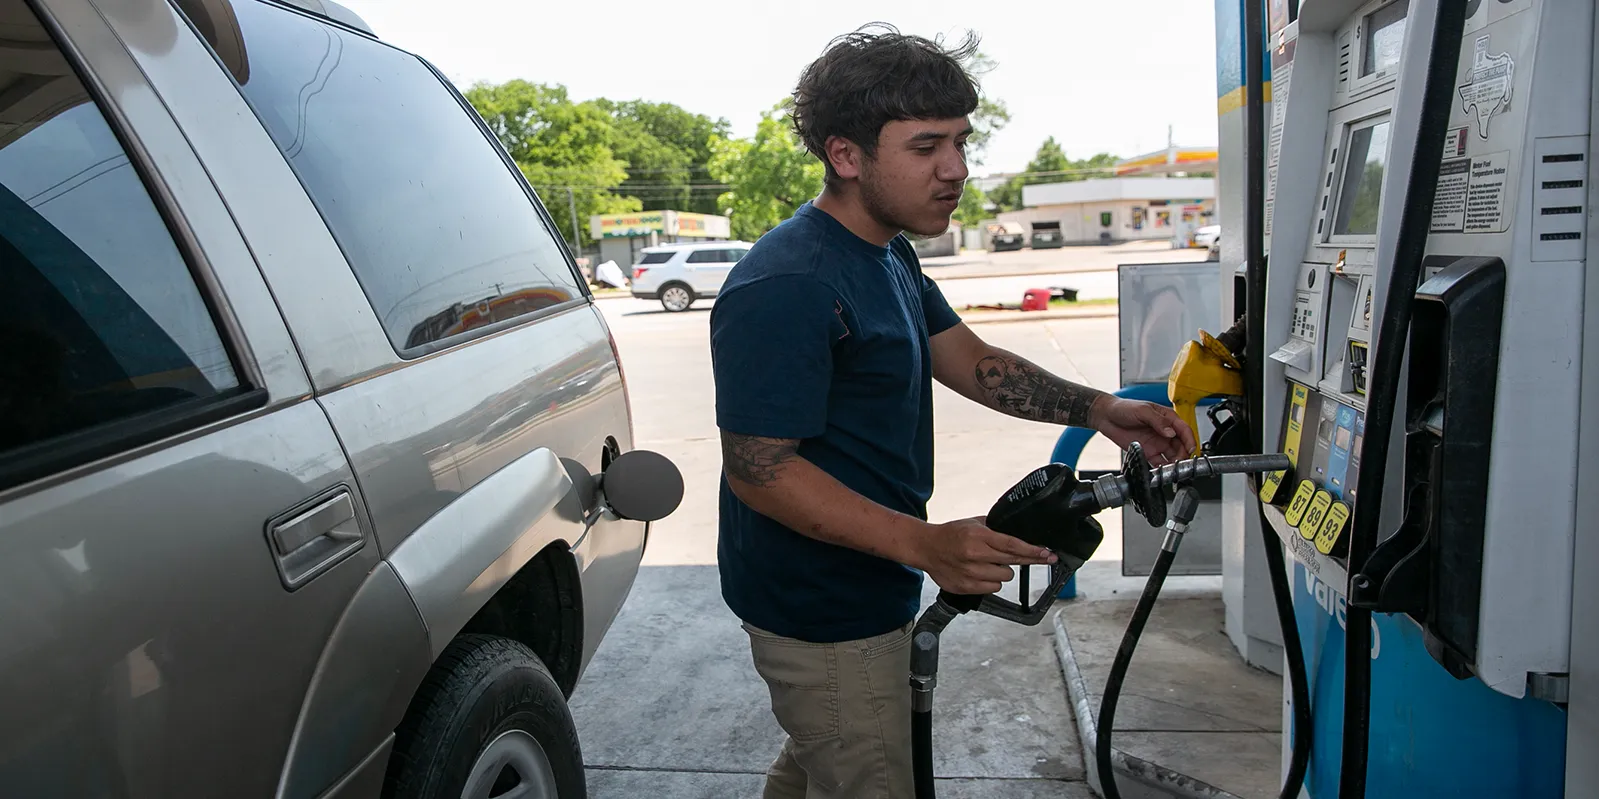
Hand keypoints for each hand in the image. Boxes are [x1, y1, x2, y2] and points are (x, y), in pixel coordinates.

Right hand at [912, 517, 1056, 594]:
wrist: (926, 548)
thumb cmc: (950, 534)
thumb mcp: (974, 523)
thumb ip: (996, 529)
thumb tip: (1020, 534)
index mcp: (978, 537)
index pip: (1012, 545)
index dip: (1033, 551)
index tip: (1048, 554)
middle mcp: (974, 556)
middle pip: (1012, 563)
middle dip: (1025, 560)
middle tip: (1038, 557)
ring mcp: (970, 574)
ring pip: (1004, 578)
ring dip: (1003, 571)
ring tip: (989, 563)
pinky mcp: (965, 587)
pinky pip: (992, 588)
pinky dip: (991, 581)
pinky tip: (981, 572)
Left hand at [1089, 397, 1195, 464]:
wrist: (1106, 416)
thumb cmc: (1124, 408)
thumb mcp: (1143, 411)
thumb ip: (1158, 421)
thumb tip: (1170, 432)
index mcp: (1167, 419)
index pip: (1184, 430)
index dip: (1190, 440)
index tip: (1191, 449)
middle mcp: (1165, 432)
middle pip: (1181, 446)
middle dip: (1184, 454)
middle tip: (1181, 461)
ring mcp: (1157, 443)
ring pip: (1172, 456)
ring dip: (1175, 463)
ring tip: (1173, 468)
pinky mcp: (1147, 452)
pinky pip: (1158, 462)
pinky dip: (1162, 468)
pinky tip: (1162, 470)